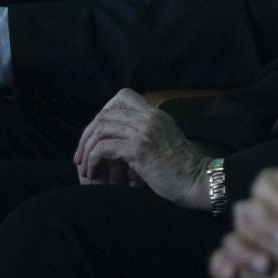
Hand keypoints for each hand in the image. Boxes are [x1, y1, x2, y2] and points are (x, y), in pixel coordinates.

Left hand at [75, 89, 210, 207]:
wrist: (196, 180)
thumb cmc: (181, 169)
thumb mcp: (165, 141)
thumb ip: (148, 132)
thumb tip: (124, 136)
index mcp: (156, 114)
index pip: (123, 96)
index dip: (104, 111)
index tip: (98, 133)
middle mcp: (150, 117)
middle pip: (106, 113)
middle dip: (87, 134)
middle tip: (81, 154)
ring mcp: (144, 131)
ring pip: (101, 128)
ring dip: (86, 148)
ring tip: (84, 166)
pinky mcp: (138, 149)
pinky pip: (103, 147)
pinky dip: (92, 160)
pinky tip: (92, 171)